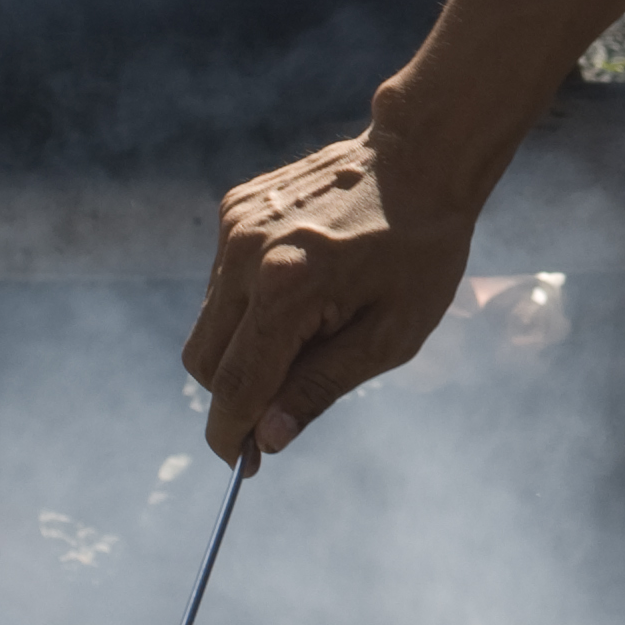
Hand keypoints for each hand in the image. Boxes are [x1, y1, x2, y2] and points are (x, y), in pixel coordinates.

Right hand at [184, 115, 479, 455]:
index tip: (240, 466)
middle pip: (204, 361)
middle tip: (285, 399)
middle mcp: (245, 256)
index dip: (231, 435)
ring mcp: (234, 227)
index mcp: (286, 290)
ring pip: (207, 322)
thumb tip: (267, 439)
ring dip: (244, 345)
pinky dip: (248, 302)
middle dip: (235, 394)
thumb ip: (321, 388)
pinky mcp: (234, 209)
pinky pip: (221, 280)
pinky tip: (303, 284)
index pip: (234, 387)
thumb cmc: (420, 252)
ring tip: (313, 326)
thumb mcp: (390, 336)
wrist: (419, 158)